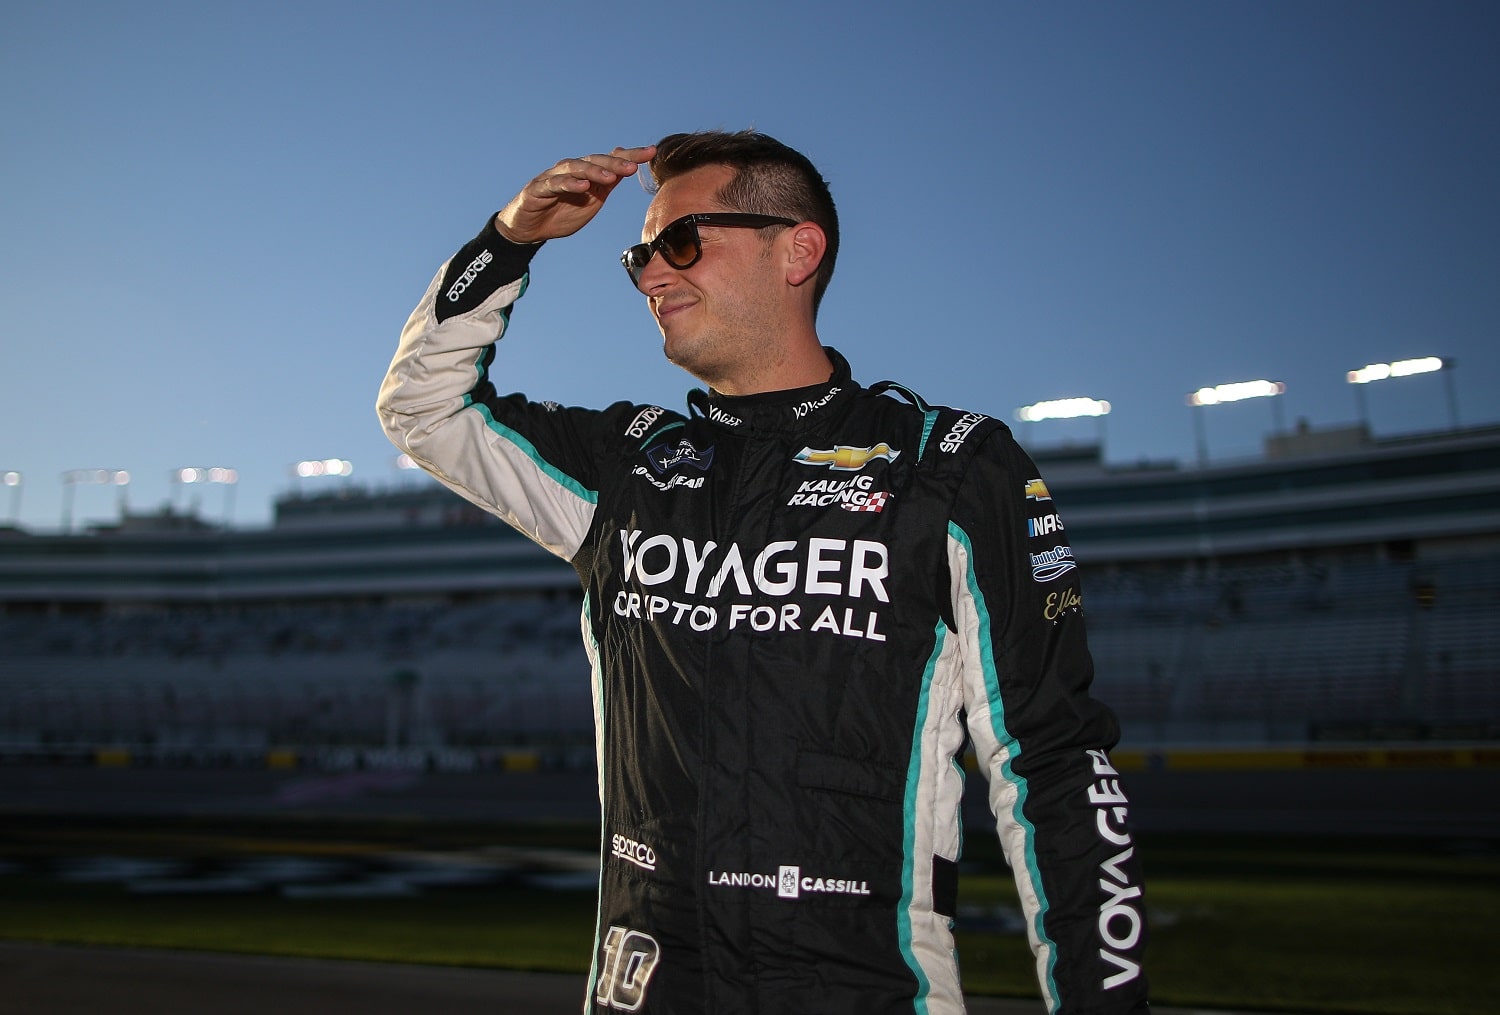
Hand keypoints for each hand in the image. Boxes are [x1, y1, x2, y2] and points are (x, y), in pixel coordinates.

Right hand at [495, 146, 655, 243]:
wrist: (529, 230)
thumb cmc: (561, 212)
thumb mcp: (592, 200)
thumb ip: (608, 184)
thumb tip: (628, 166)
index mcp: (586, 172)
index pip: (610, 160)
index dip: (630, 155)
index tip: (651, 152)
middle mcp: (570, 169)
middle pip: (594, 161)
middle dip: (615, 163)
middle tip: (634, 167)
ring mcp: (552, 177)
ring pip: (575, 168)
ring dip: (594, 171)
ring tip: (611, 176)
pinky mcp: (537, 189)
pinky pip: (554, 184)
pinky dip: (568, 183)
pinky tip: (582, 186)